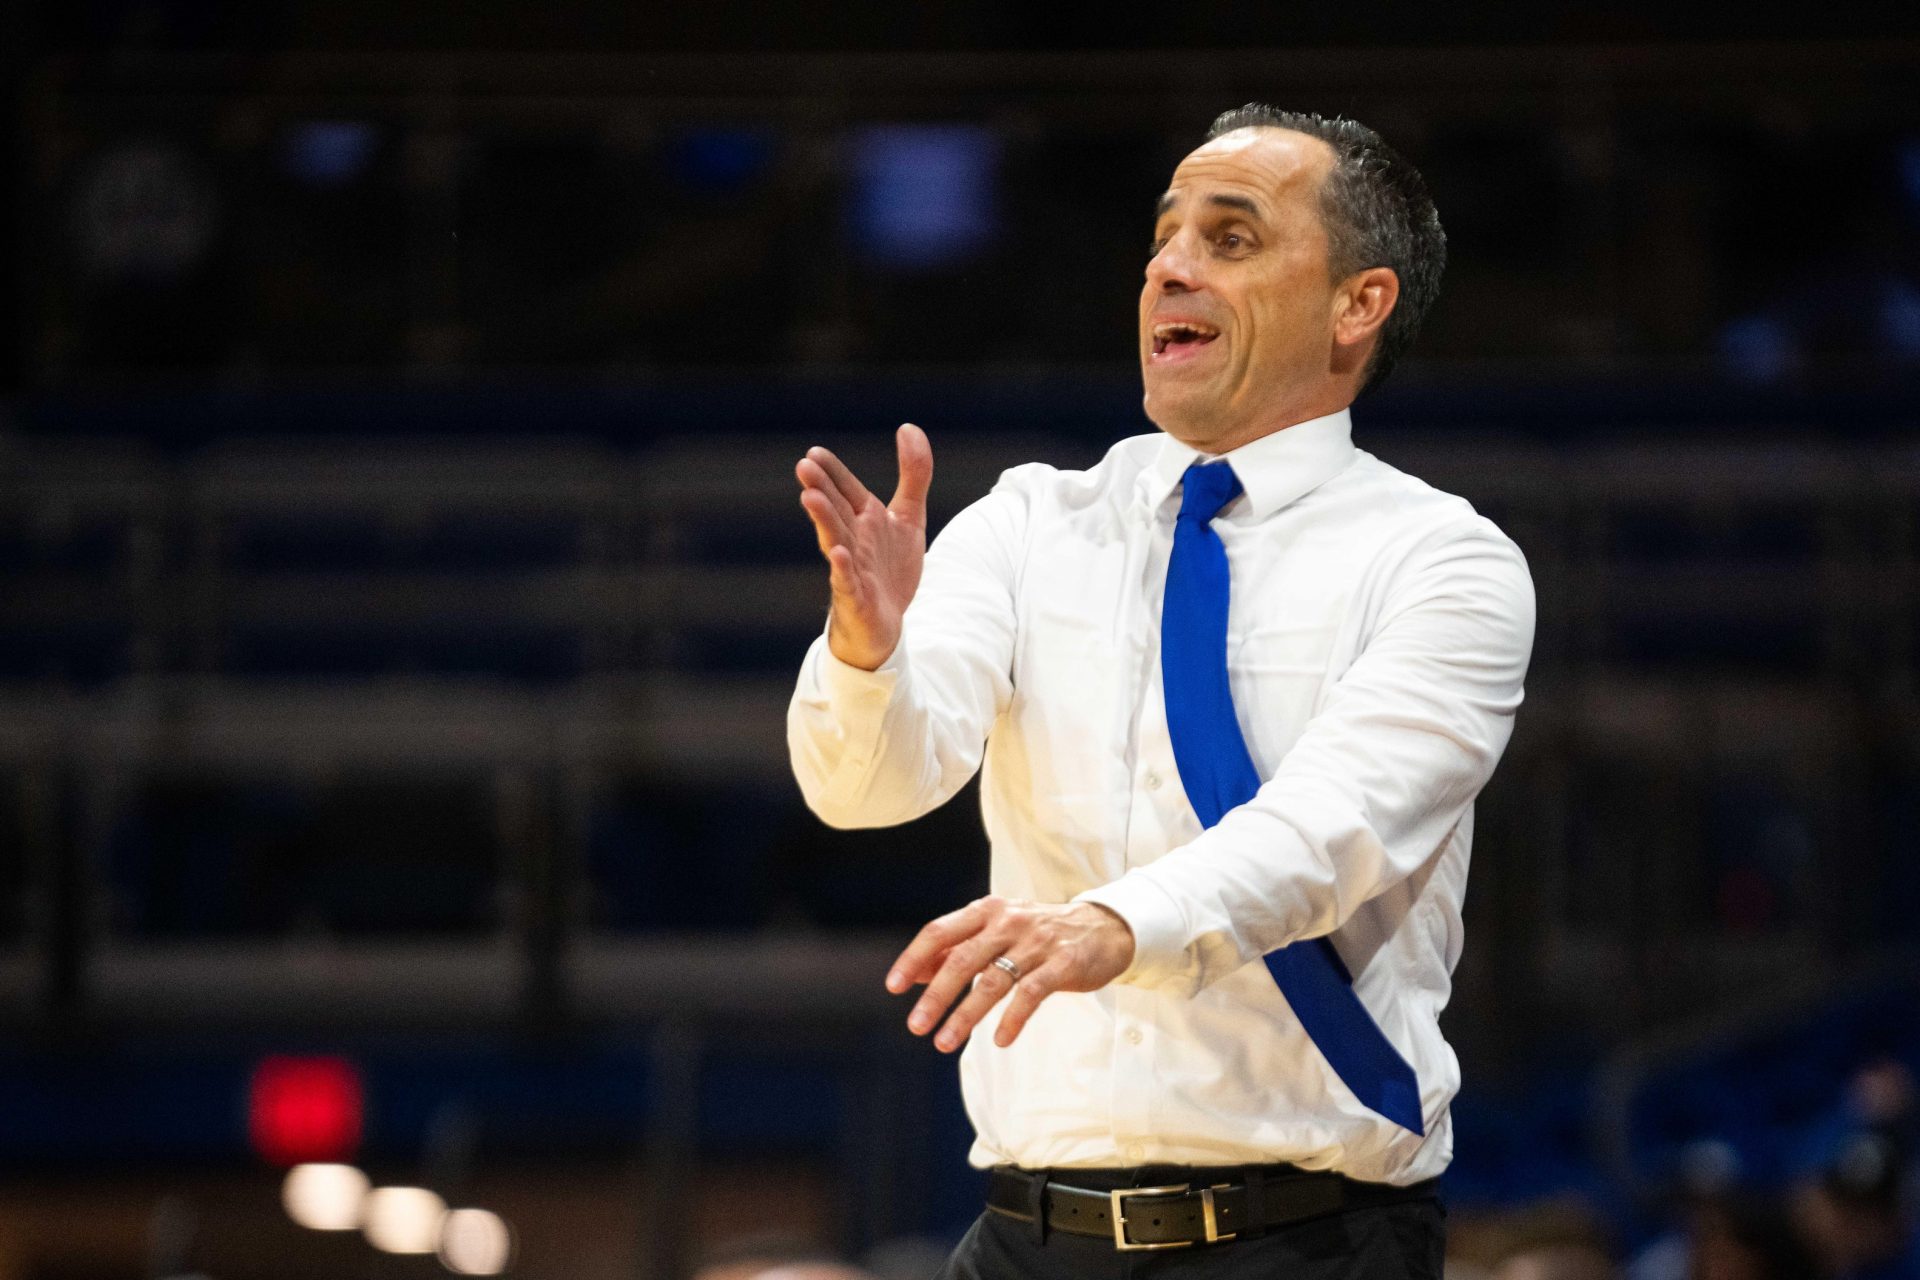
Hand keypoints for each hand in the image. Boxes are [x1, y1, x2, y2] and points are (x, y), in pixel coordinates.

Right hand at [795, 423, 932, 670]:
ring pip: (836, 540)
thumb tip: (908, 427)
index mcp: (864, 520)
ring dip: (824, 520)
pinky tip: (837, 553)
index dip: (833, 472)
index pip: (846, 490)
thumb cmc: (889, 570)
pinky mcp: (857, 597)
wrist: (884, 625)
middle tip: (803, 466)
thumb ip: (913, 474)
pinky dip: (842, 567)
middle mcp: (854, 540)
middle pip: (836, 511)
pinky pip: (846, 581)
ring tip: (810, 498)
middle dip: (822, 488)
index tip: (814, 453)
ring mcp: (852, 568)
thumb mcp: (908, 518)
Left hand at [886, 896, 1135, 1051]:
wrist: (1103, 928)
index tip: (894, 987)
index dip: (914, 958)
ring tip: (945, 1042)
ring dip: (966, 1014)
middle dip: (936, 996)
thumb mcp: (997, 931)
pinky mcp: (1063, 964)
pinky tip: (1000, 1041)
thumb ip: (958, 948)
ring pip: (993, 980)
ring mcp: (1036, 942)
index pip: (940, 931)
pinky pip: (1031, 994)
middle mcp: (1008, 922)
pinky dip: (1013, 1019)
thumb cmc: (1039, 933)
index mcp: (987, 911)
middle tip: (915, 1026)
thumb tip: (916, 974)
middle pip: (962, 959)